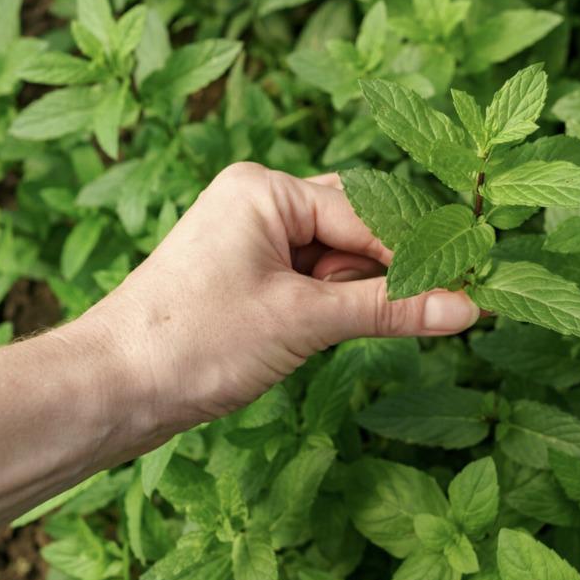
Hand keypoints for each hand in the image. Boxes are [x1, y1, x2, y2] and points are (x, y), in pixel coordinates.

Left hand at [80, 162, 479, 432]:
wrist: (109, 391)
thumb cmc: (193, 342)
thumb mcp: (303, 321)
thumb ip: (389, 309)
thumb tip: (467, 306)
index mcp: (266, 189)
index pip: (367, 215)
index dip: (415, 255)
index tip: (469, 283)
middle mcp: (260, 203)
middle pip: (356, 229)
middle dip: (386, 273)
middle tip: (441, 305)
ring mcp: (253, 241)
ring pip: (337, 260)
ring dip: (359, 295)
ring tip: (366, 328)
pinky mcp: (249, 279)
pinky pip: (313, 283)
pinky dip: (335, 307)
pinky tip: (335, 333)